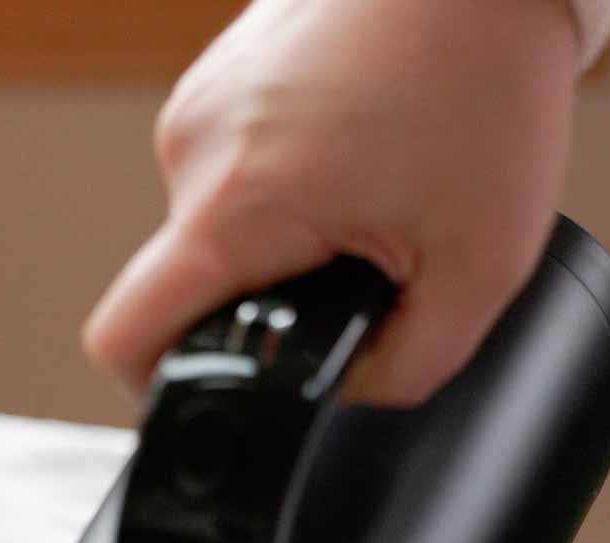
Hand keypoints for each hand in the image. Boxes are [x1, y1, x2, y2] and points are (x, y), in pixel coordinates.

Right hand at [84, 0, 581, 407]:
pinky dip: (292, 183)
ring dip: (286, 238)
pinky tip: (361, 154)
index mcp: (235, 206)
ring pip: (220, 227)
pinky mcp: (223, 75)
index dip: (159, 393)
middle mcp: (194, 150)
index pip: (127, 338)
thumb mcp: (478, 270)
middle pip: (191, 286)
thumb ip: (408, 369)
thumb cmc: (482, 78)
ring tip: (374, 195)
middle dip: (271, 302)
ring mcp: (202, 104)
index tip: (214, 400)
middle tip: (363, 266)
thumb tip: (353, 391)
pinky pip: (237, 168)